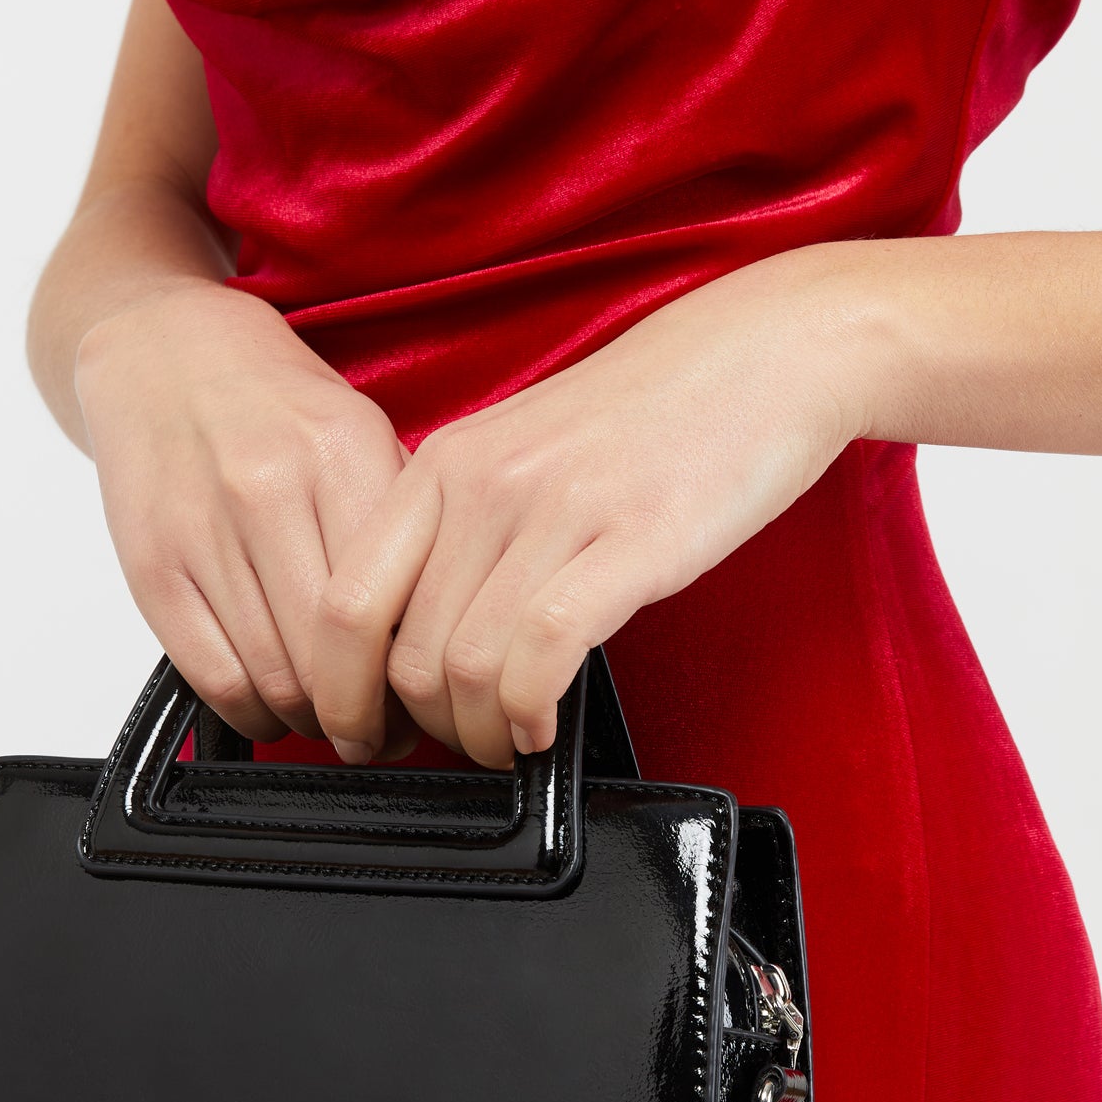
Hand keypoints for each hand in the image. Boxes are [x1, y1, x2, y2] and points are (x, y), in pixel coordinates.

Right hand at [75, 284, 412, 744]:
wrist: (160, 349)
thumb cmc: (273, 400)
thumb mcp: (361, 432)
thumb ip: (403, 522)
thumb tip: (446, 627)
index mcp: (342, 454)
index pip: (396, 605)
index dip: (417, 678)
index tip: (429, 702)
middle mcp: (271, 491)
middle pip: (335, 656)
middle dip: (368, 718)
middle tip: (386, 734)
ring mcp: (205, 530)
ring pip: (275, 676)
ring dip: (313, 722)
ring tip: (336, 724)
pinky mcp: (152, 565)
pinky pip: (210, 673)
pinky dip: (251, 712)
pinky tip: (273, 708)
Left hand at [309, 251, 871, 765]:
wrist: (760, 354)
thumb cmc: (650, 415)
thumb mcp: (521, 454)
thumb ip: (461, 530)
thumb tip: (419, 638)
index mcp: (444, 462)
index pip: (345, 601)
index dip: (342, 691)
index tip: (365, 730)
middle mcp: (483, 483)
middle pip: (404, 655)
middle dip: (424, 730)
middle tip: (459, 747)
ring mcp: (556, 509)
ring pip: (466, 669)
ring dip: (480, 735)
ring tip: (507, 742)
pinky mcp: (633, 541)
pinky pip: (542, 655)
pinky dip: (531, 714)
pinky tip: (546, 725)